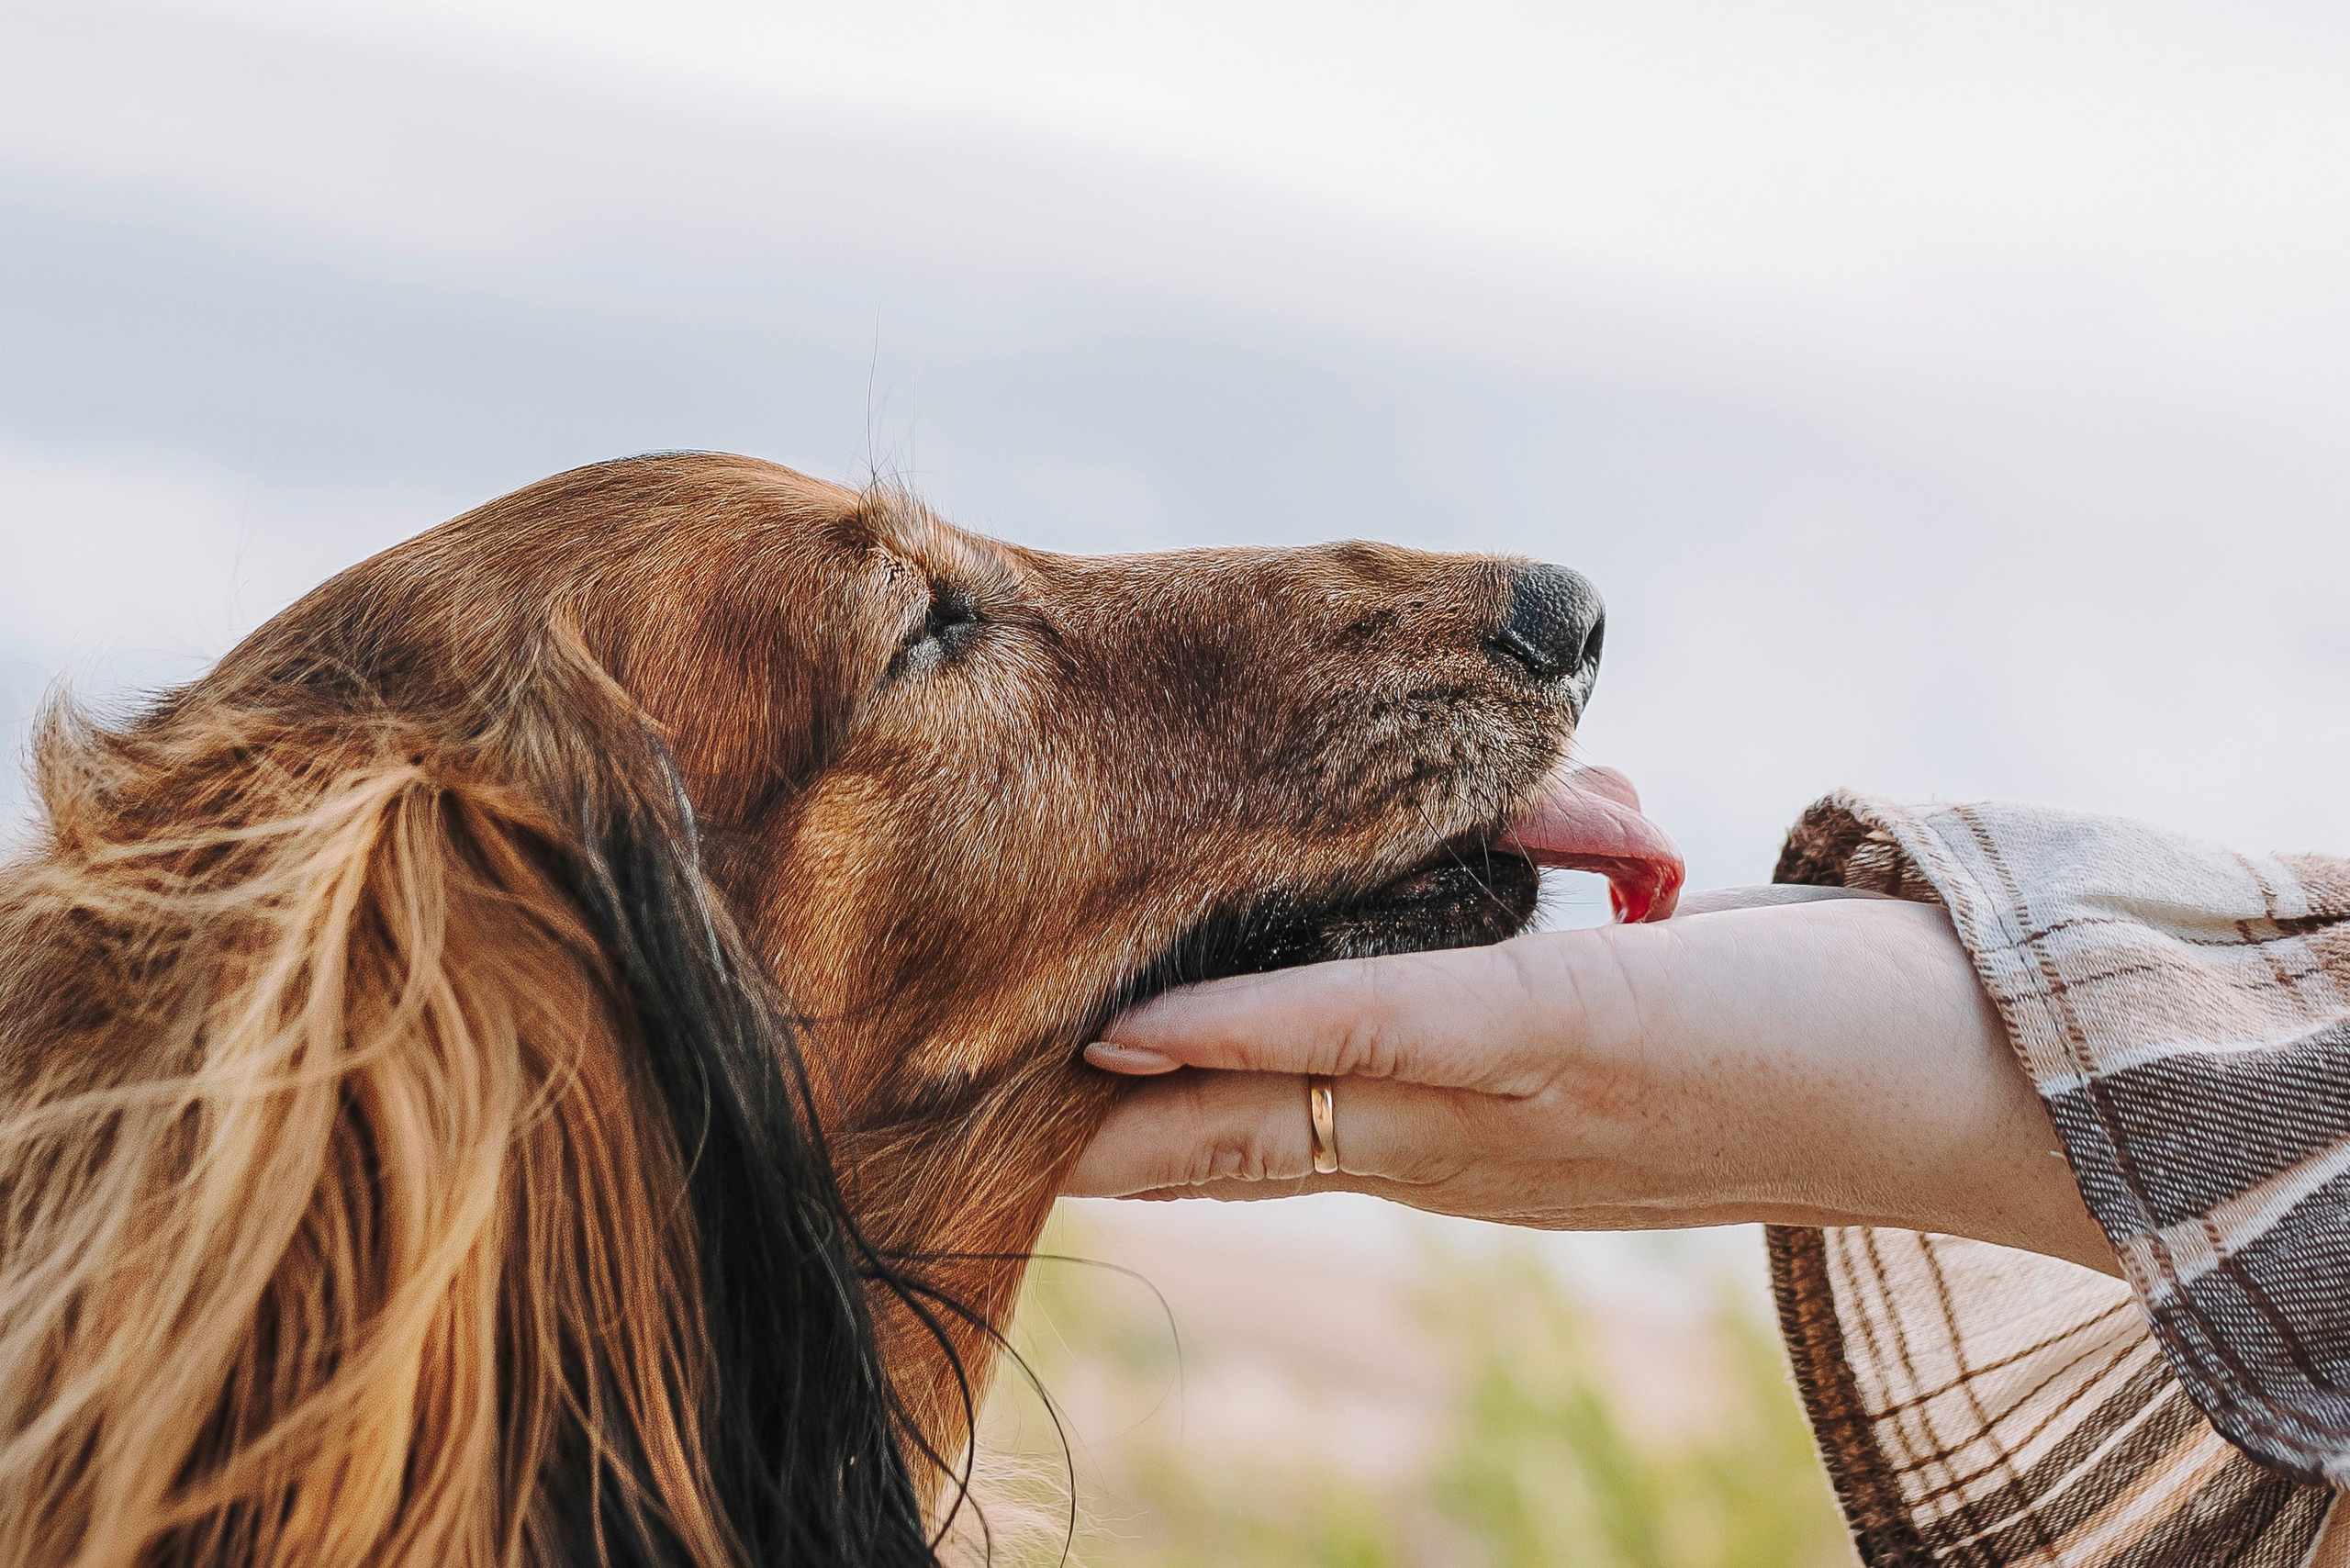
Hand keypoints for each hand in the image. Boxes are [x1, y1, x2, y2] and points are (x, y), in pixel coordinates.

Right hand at [1067, 896, 2116, 1274]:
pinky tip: (1144, 1021)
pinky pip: (1371, 1023)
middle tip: (929, 1118)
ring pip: (1268, 1107)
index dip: (1120, 1139)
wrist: (1954, 1076)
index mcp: (1444, 1149)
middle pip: (1222, 1156)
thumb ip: (1463, 1027)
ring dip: (1122, 1096)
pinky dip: (1248, 1023)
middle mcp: (1446, 1150)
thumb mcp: (1584, 1044)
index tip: (999, 1119)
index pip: (1246, 1154)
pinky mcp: (1558, 1026)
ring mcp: (1495, 1098)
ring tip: (985, 1081)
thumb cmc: (1771, 1038)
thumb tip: (1363, 970)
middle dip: (1080, 1140)